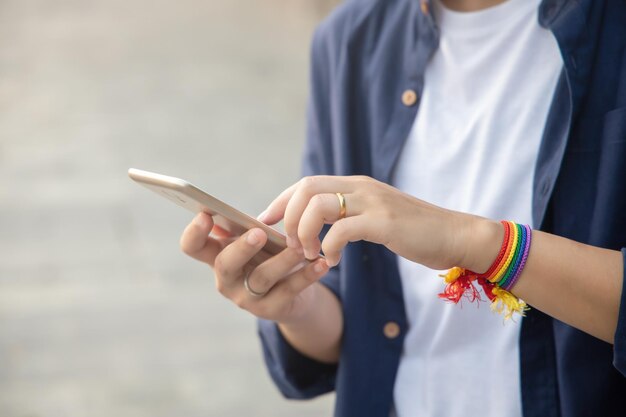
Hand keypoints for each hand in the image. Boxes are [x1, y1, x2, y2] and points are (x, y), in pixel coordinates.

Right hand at [179, 212, 329, 324]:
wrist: (293, 294)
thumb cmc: (268, 256)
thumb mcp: (255, 241)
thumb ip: (246, 227)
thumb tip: (239, 212)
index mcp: (217, 256)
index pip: (193, 247)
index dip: (194, 233)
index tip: (204, 214)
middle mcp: (226, 279)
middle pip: (225, 265)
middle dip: (241, 248)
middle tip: (258, 233)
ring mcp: (247, 298)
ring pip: (262, 278)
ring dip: (282, 260)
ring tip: (301, 247)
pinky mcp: (272, 309)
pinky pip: (290, 290)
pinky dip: (307, 275)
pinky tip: (321, 263)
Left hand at [259, 175, 500, 271]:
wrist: (456, 235)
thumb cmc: (415, 231)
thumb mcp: (377, 216)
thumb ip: (351, 215)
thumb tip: (323, 226)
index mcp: (356, 185)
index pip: (307, 182)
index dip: (281, 201)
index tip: (266, 221)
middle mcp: (361, 187)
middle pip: (306, 188)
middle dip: (288, 217)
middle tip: (287, 245)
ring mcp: (373, 202)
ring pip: (318, 205)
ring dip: (304, 233)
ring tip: (309, 255)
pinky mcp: (384, 222)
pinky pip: (342, 230)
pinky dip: (329, 247)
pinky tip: (332, 262)